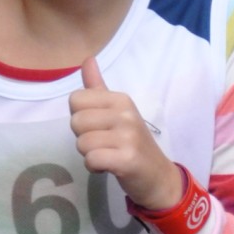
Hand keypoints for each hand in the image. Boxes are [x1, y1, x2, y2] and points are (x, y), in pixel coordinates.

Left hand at [69, 55, 180, 214]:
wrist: (157, 175)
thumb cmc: (131, 142)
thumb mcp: (117, 111)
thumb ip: (97, 87)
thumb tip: (87, 58)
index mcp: (121, 99)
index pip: (75, 99)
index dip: (80, 117)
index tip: (99, 127)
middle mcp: (126, 113)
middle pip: (76, 121)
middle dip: (84, 137)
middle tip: (104, 143)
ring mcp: (128, 136)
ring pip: (82, 143)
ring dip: (89, 155)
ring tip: (108, 154)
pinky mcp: (127, 159)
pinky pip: (91, 159)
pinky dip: (94, 167)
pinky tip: (108, 167)